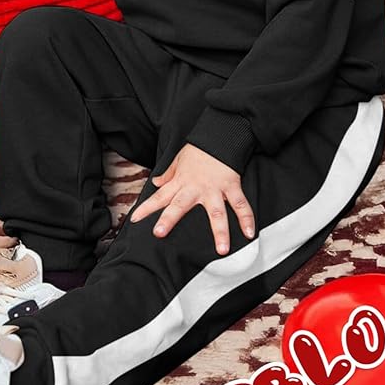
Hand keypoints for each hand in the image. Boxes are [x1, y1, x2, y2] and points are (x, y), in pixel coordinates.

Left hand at [130, 143, 254, 254]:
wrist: (220, 134)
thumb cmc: (199, 149)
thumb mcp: (179, 160)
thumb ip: (168, 174)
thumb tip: (156, 182)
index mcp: (181, 182)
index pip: (160, 197)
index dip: (146, 208)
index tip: (134, 220)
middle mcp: (196, 188)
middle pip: (180, 205)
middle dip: (169, 219)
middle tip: (159, 233)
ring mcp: (215, 189)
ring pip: (217, 213)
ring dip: (220, 232)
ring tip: (221, 250)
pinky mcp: (232, 186)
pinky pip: (241, 205)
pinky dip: (247, 219)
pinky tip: (250, 234)